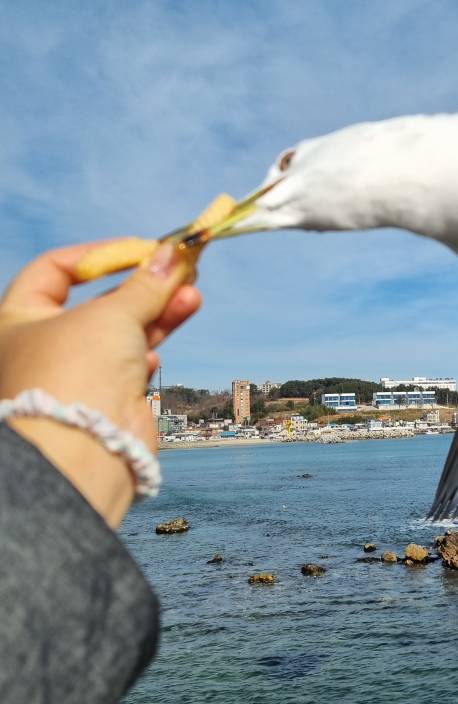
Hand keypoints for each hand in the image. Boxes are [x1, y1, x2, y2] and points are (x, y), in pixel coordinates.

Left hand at [0, 241, 201, 527]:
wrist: (82, 454)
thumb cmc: (76, 373)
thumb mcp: (112, 313)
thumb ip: (145, 284)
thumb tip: (172, 253)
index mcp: (19, 320)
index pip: (55, 270)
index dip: (99, 255)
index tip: (138, 249)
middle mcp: (43, 347)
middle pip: (97, 301)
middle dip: (141, 284)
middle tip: (179, 268)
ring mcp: (76, 375)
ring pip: (122, 332)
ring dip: (159, 310)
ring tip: (192, 293)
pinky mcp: (106, 400)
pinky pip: (132, 364)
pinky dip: (152, 348)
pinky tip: (165, 342)